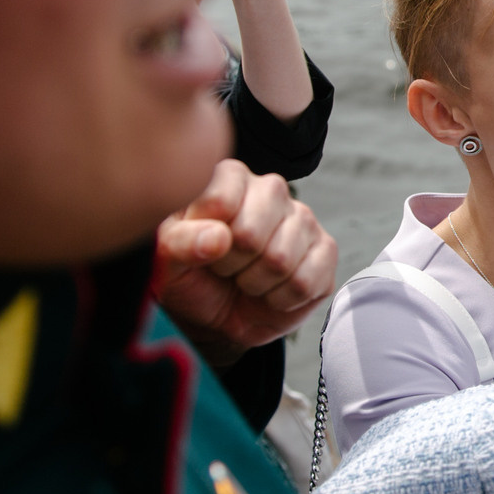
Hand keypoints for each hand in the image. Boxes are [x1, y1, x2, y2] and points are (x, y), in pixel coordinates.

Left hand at [155, 159, 337, 363]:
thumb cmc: (191, 276)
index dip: (206, 239)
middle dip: (232, 265)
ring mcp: (303, 218)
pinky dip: (282, 300)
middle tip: (225, 268)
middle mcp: (270, 189)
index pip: (220, 202)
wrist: (218, 315)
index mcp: (229, 178)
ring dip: (256, 285)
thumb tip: (218, 238)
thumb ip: (179, 243)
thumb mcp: (168, 260)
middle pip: (251, 234)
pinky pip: (306, 282)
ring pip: (280, 261)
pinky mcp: (325, 250)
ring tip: (246, 280)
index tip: (202, 248)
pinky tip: (272, 292)